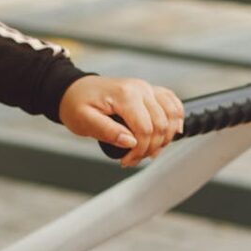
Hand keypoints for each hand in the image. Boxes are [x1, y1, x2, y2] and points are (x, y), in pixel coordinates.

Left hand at [58, 76, 183, 167]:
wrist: (75, 90)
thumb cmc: (77, 104)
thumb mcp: (84, 121)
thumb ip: (107, 132)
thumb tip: (130, 142)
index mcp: (125, 95)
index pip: (145, 129)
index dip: (139, 150)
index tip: (126, 162)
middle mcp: (141, 88)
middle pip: (160, 125)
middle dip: (151, 148)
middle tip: (134, 159)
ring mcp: (147, 88)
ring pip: (172, 115)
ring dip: (165, 137)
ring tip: (148, 150)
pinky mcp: (150, 91)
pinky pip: (172, 103)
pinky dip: (176, 119)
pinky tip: (171, 132)